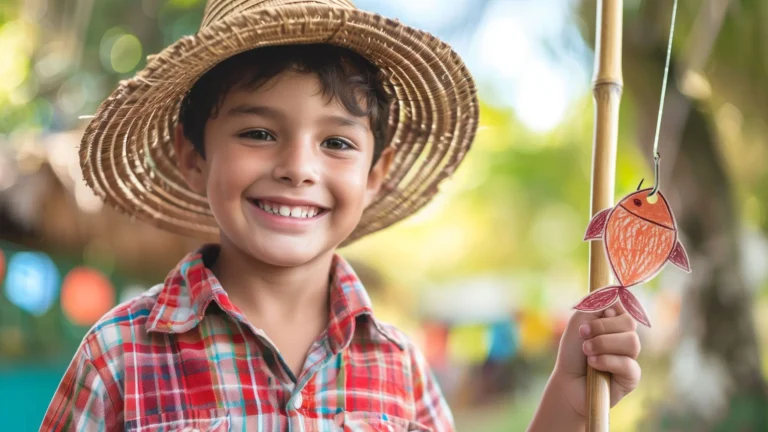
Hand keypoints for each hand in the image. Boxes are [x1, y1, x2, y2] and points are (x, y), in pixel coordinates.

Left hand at [553, 303, 641, 417]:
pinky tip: (593, 364)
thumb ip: (597, 303)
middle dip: (601, 330)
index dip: (607, 313)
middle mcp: (626, 337)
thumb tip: (616, 288)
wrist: (567, 380)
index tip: (586, 322)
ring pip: (632, 342)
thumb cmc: (572, 351)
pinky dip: (606, 361)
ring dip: (603, 345)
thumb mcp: (580, 320)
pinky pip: (629, 364)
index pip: (625, 307)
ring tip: (587, 352)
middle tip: (583, 337)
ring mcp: (631, 356)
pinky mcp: (632, 376)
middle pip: (629, 323)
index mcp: (615, 322)